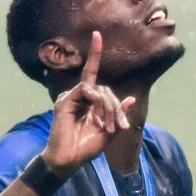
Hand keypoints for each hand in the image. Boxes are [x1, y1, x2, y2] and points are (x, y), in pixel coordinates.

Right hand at [42, 31, 135, 178]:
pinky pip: (87, 91)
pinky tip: (96, 119)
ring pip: (97, 90)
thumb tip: (130, 99)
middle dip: (115, 107)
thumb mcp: (109, 132)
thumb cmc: (86, 148)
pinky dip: (97, 104)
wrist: (69, 160)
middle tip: (119, 127)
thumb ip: (118, 115)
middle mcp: (78, 96)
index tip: (97, 35)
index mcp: (88, 102)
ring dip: (107, 108)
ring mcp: (71, 97)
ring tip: (107, 127)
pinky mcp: (65, 100)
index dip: (95, 55)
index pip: (92, 74)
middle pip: (104, 89)